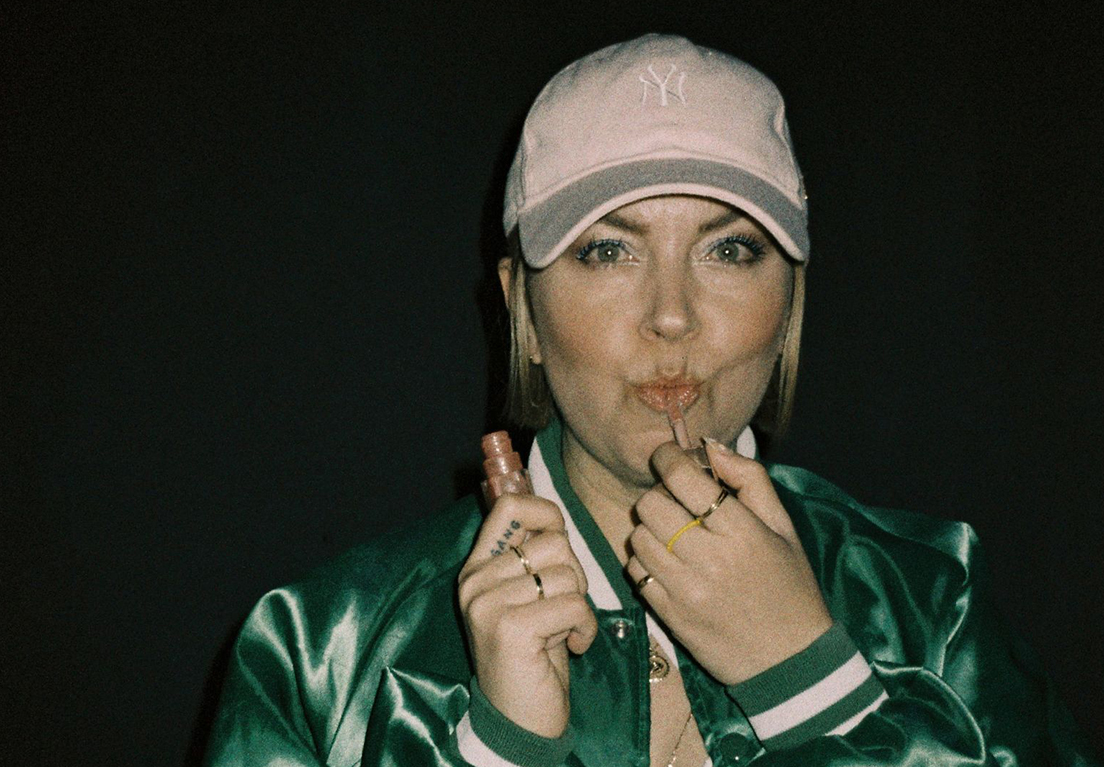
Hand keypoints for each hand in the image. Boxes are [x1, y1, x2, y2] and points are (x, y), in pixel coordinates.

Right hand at [458, 493, 597, 737]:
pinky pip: (574, 604)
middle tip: (562, 609)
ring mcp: (488, 604)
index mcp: (477, 568)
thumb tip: (552, 516)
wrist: (519, 720)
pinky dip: (586, 627)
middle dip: (574, 575)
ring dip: (579, 605)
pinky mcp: (511, 628)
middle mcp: (475, 581)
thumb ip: (532, 560)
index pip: (509, 507)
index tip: (560, 542)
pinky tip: (572, 647)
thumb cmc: (533, 655)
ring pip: (566, 574)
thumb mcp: (527, 598)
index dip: (546, 513)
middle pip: (554, 543)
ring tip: (562, 630)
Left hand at [625, 440, 832, 684]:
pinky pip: (635, 572)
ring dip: (650, 529)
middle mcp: (709, 559)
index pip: (682, 478)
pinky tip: (667, 562)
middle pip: (651, 505)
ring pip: (638, 537)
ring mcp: (685, 590)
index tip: (669, 457)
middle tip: (676, 503)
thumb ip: (749, 479)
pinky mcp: (669, 615)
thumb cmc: (790, 586)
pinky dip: (644, 560)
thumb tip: (709, 447)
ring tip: (673, 535)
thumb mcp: (783, 527)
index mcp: (741, 532)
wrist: (790, 660)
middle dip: (659, 495)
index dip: (668, 458)